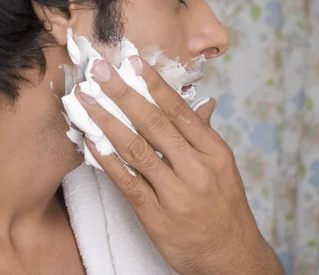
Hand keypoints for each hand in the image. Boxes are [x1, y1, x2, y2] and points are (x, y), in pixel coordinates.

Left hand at [75, 57, 282, 274]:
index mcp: (214, 152)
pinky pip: (127, 183)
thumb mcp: (223, 167)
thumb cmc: (225, 207)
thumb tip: (202, 102)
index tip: (134, 62)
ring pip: (136, 149)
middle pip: (154, 123)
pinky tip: (92, 141)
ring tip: (86, 100)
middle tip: (100, 70)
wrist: (232, 257)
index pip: (180, 111)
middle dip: (123, 93)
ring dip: (107, 121)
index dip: (155, 85)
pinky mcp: (156, 217)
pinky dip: (108, 160)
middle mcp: (196, 169)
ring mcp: (176, 194)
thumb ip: (205, 134)